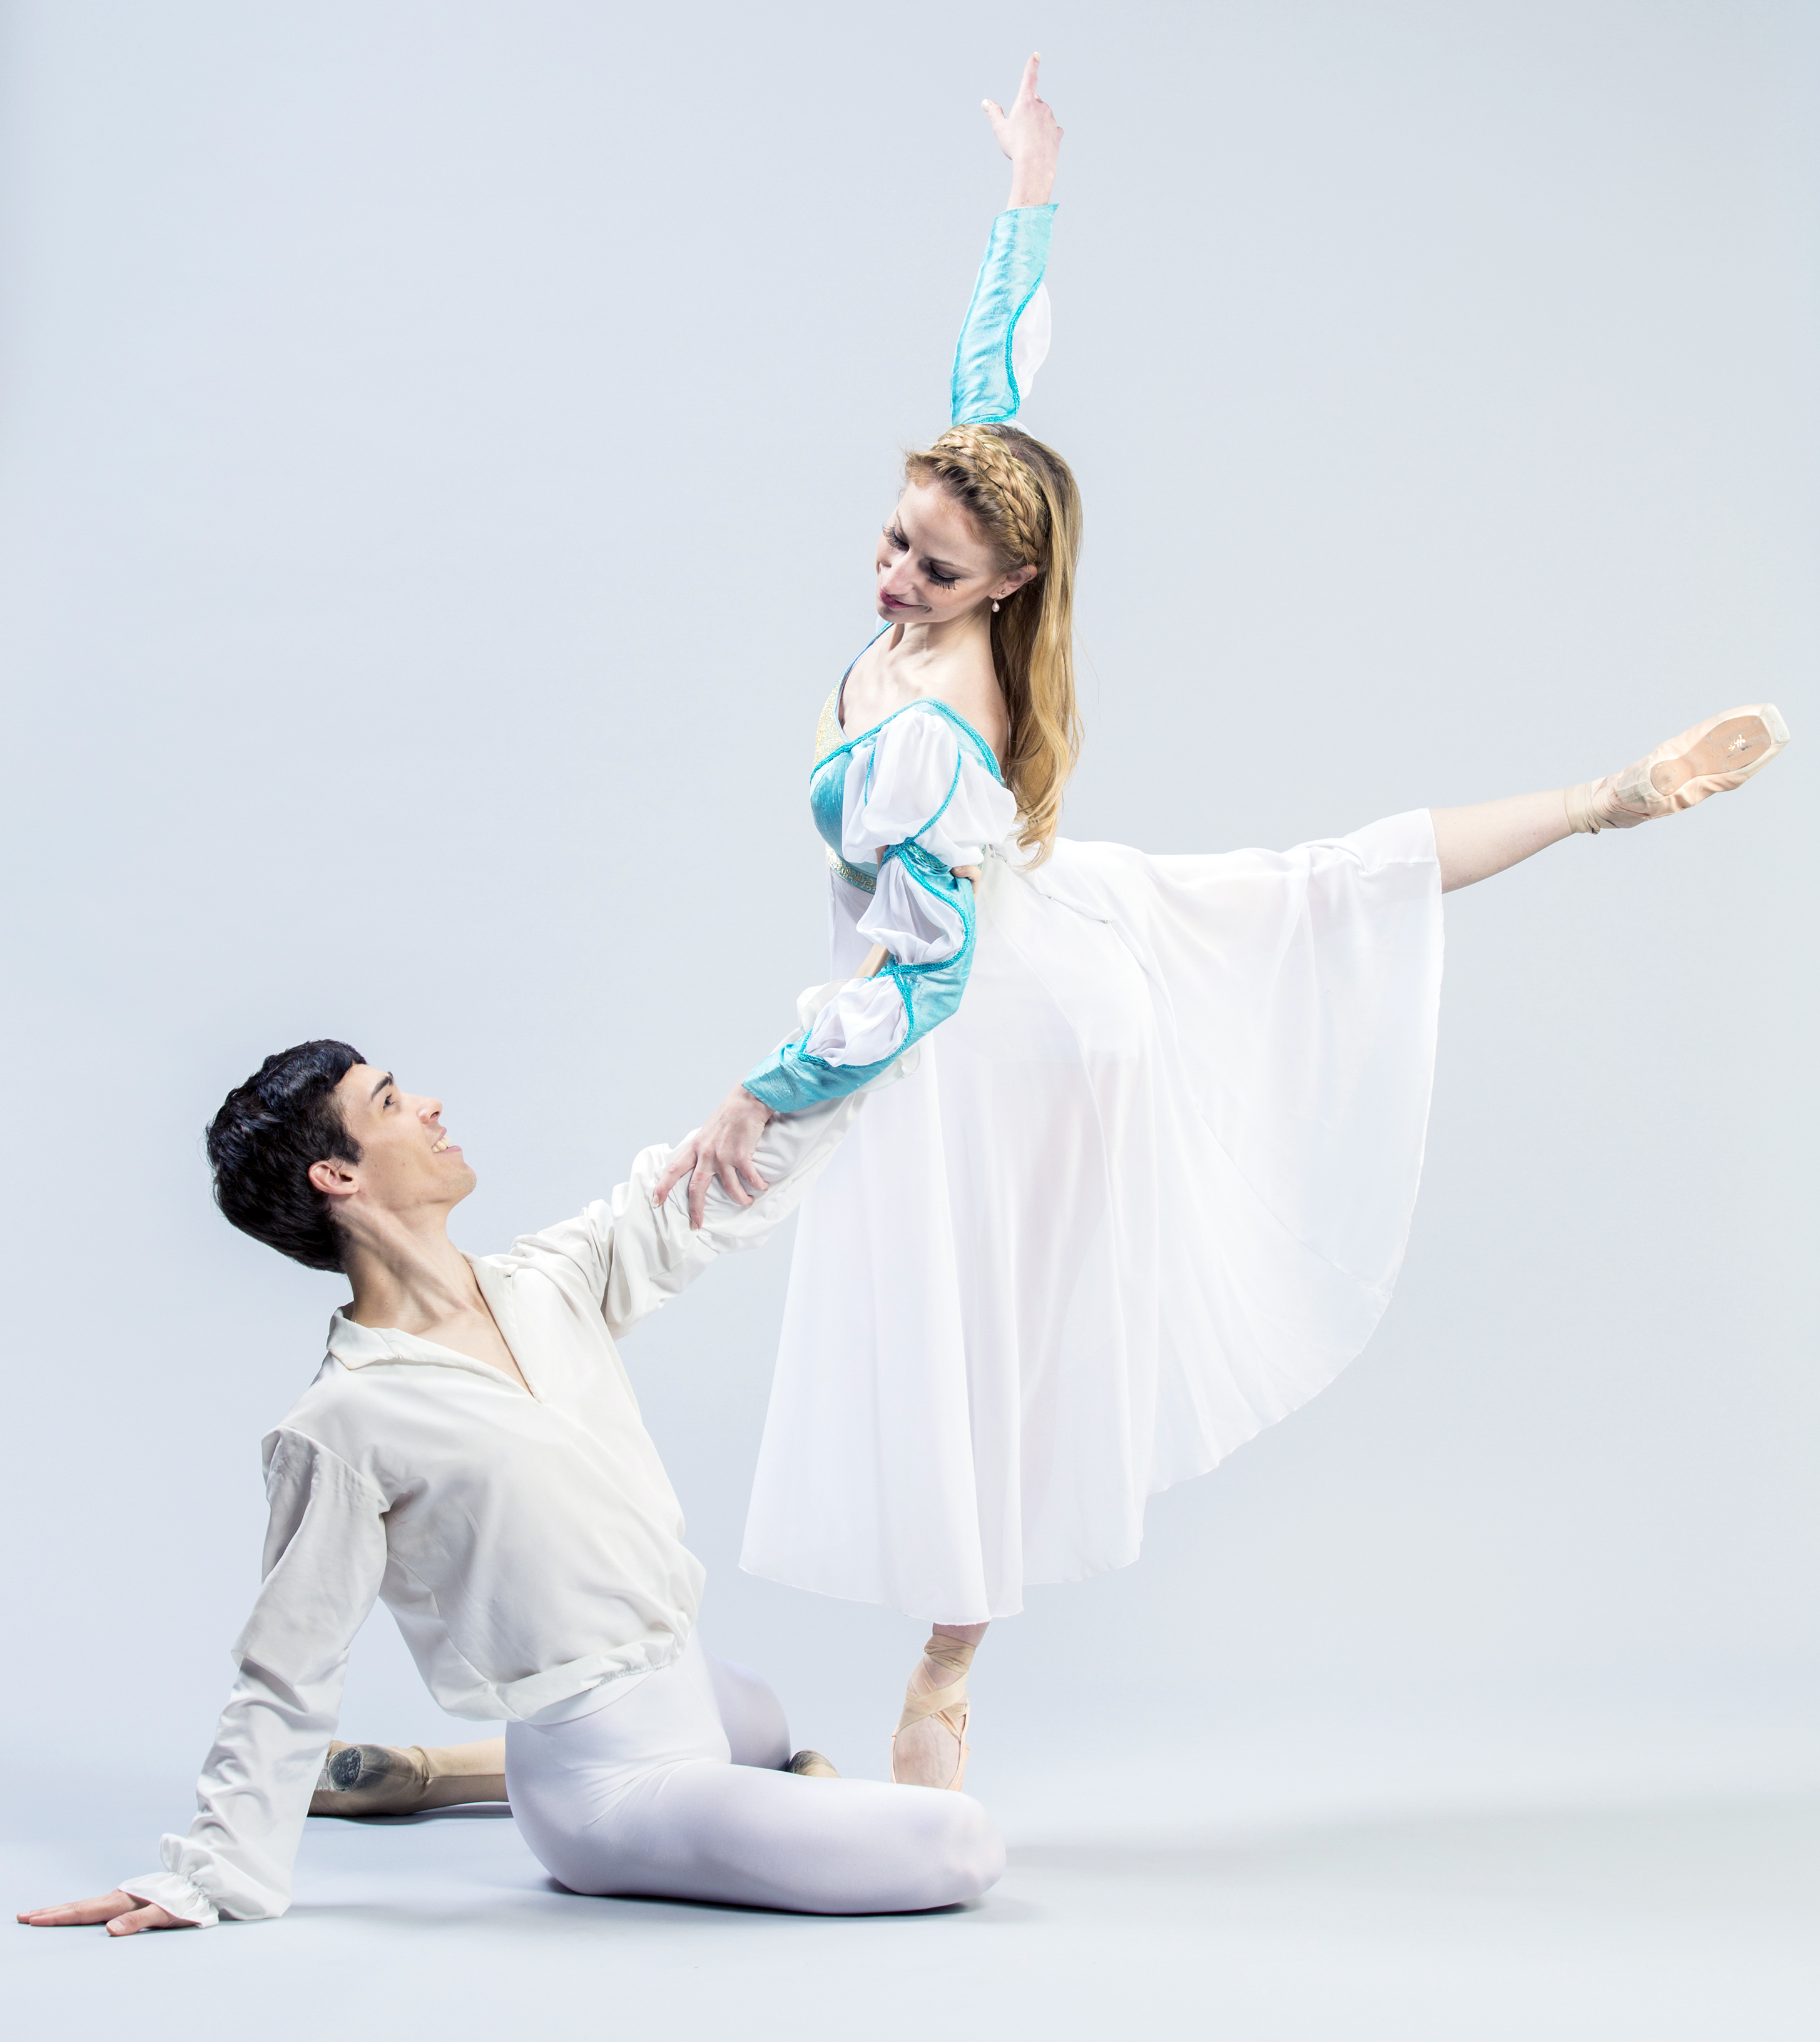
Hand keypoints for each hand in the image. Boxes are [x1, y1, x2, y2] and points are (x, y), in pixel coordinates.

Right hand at [17, 1889, 186, 1934]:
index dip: (58, 1917)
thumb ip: (138, 1921)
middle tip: (22, 1917)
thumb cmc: (183, 1902)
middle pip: (77, 1906)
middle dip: (50, 1913)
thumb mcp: (164, 1914)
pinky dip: (77, 1909)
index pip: (83, 1911)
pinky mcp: (127, 1900)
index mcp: (123, 1901)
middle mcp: (119, 1896)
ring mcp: (121, 1897)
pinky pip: (94, 1905)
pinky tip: (72, 1913)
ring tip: (39, 1915)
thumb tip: (110, 1930)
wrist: (200, 1885)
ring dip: (61, 1910)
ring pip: (84, 1904)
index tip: (34, 1919)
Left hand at [651, 1084, 774, 1229]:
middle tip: (696, 1225)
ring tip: (747, 1201)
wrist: (747, 1100)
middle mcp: (706, 1154)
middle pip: (696, 1188)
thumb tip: (703, 1164)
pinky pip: (750, 1179)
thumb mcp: (709, 1132)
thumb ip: (704, 1149)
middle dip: (695, 1210)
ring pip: (729, 1189)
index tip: (655, 1201)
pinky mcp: (741, 1156)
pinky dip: (758, 1186)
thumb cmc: (729, 1115)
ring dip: (740, 1199)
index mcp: (695, 1147)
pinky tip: (762, 1187)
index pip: (673, 1170)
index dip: (662, 1187)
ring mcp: (723, 1156)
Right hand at [983, 53, 1061, 208]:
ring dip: (1037, 123)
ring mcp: (1051, 119)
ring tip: (1028, 140)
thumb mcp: (1000, 129)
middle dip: (1028, 109)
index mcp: (1025, 101)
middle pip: (1034, 101)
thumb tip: (985, 102)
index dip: (1032, 65)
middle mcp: (1040, 106)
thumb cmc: (1015, 146)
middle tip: (1020, 128)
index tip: (1036, 55)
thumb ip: (994, 113)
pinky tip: (1040, 143)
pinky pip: (1052, 129)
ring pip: (1043, 116)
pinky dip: (1046, 133)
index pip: (1029, 77)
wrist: (1034, 165)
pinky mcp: (1057, 132)